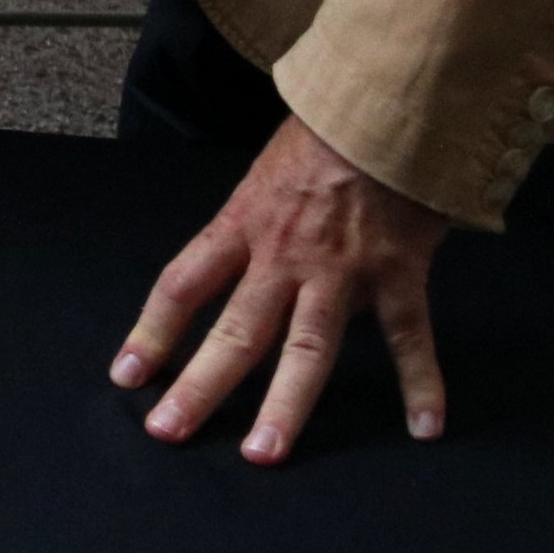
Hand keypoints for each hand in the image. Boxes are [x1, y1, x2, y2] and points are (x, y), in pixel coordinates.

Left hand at [113, 113, 452, 463]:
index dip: (153, 331)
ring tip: (264, 453)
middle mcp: (283, 253)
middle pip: (234, 332)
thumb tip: (239, 264)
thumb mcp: (268, 170)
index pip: (182, 283)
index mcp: (243, 222)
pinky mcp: (398, 272)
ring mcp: (341, 268)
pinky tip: (425, 427)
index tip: (128, 375)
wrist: (387, 99)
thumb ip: (255, 221)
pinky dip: (423, 384)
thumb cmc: (326, 129)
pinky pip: (409, 338)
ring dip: (285, 407)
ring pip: (307, 350)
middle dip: (199, 387)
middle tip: (169, 431)